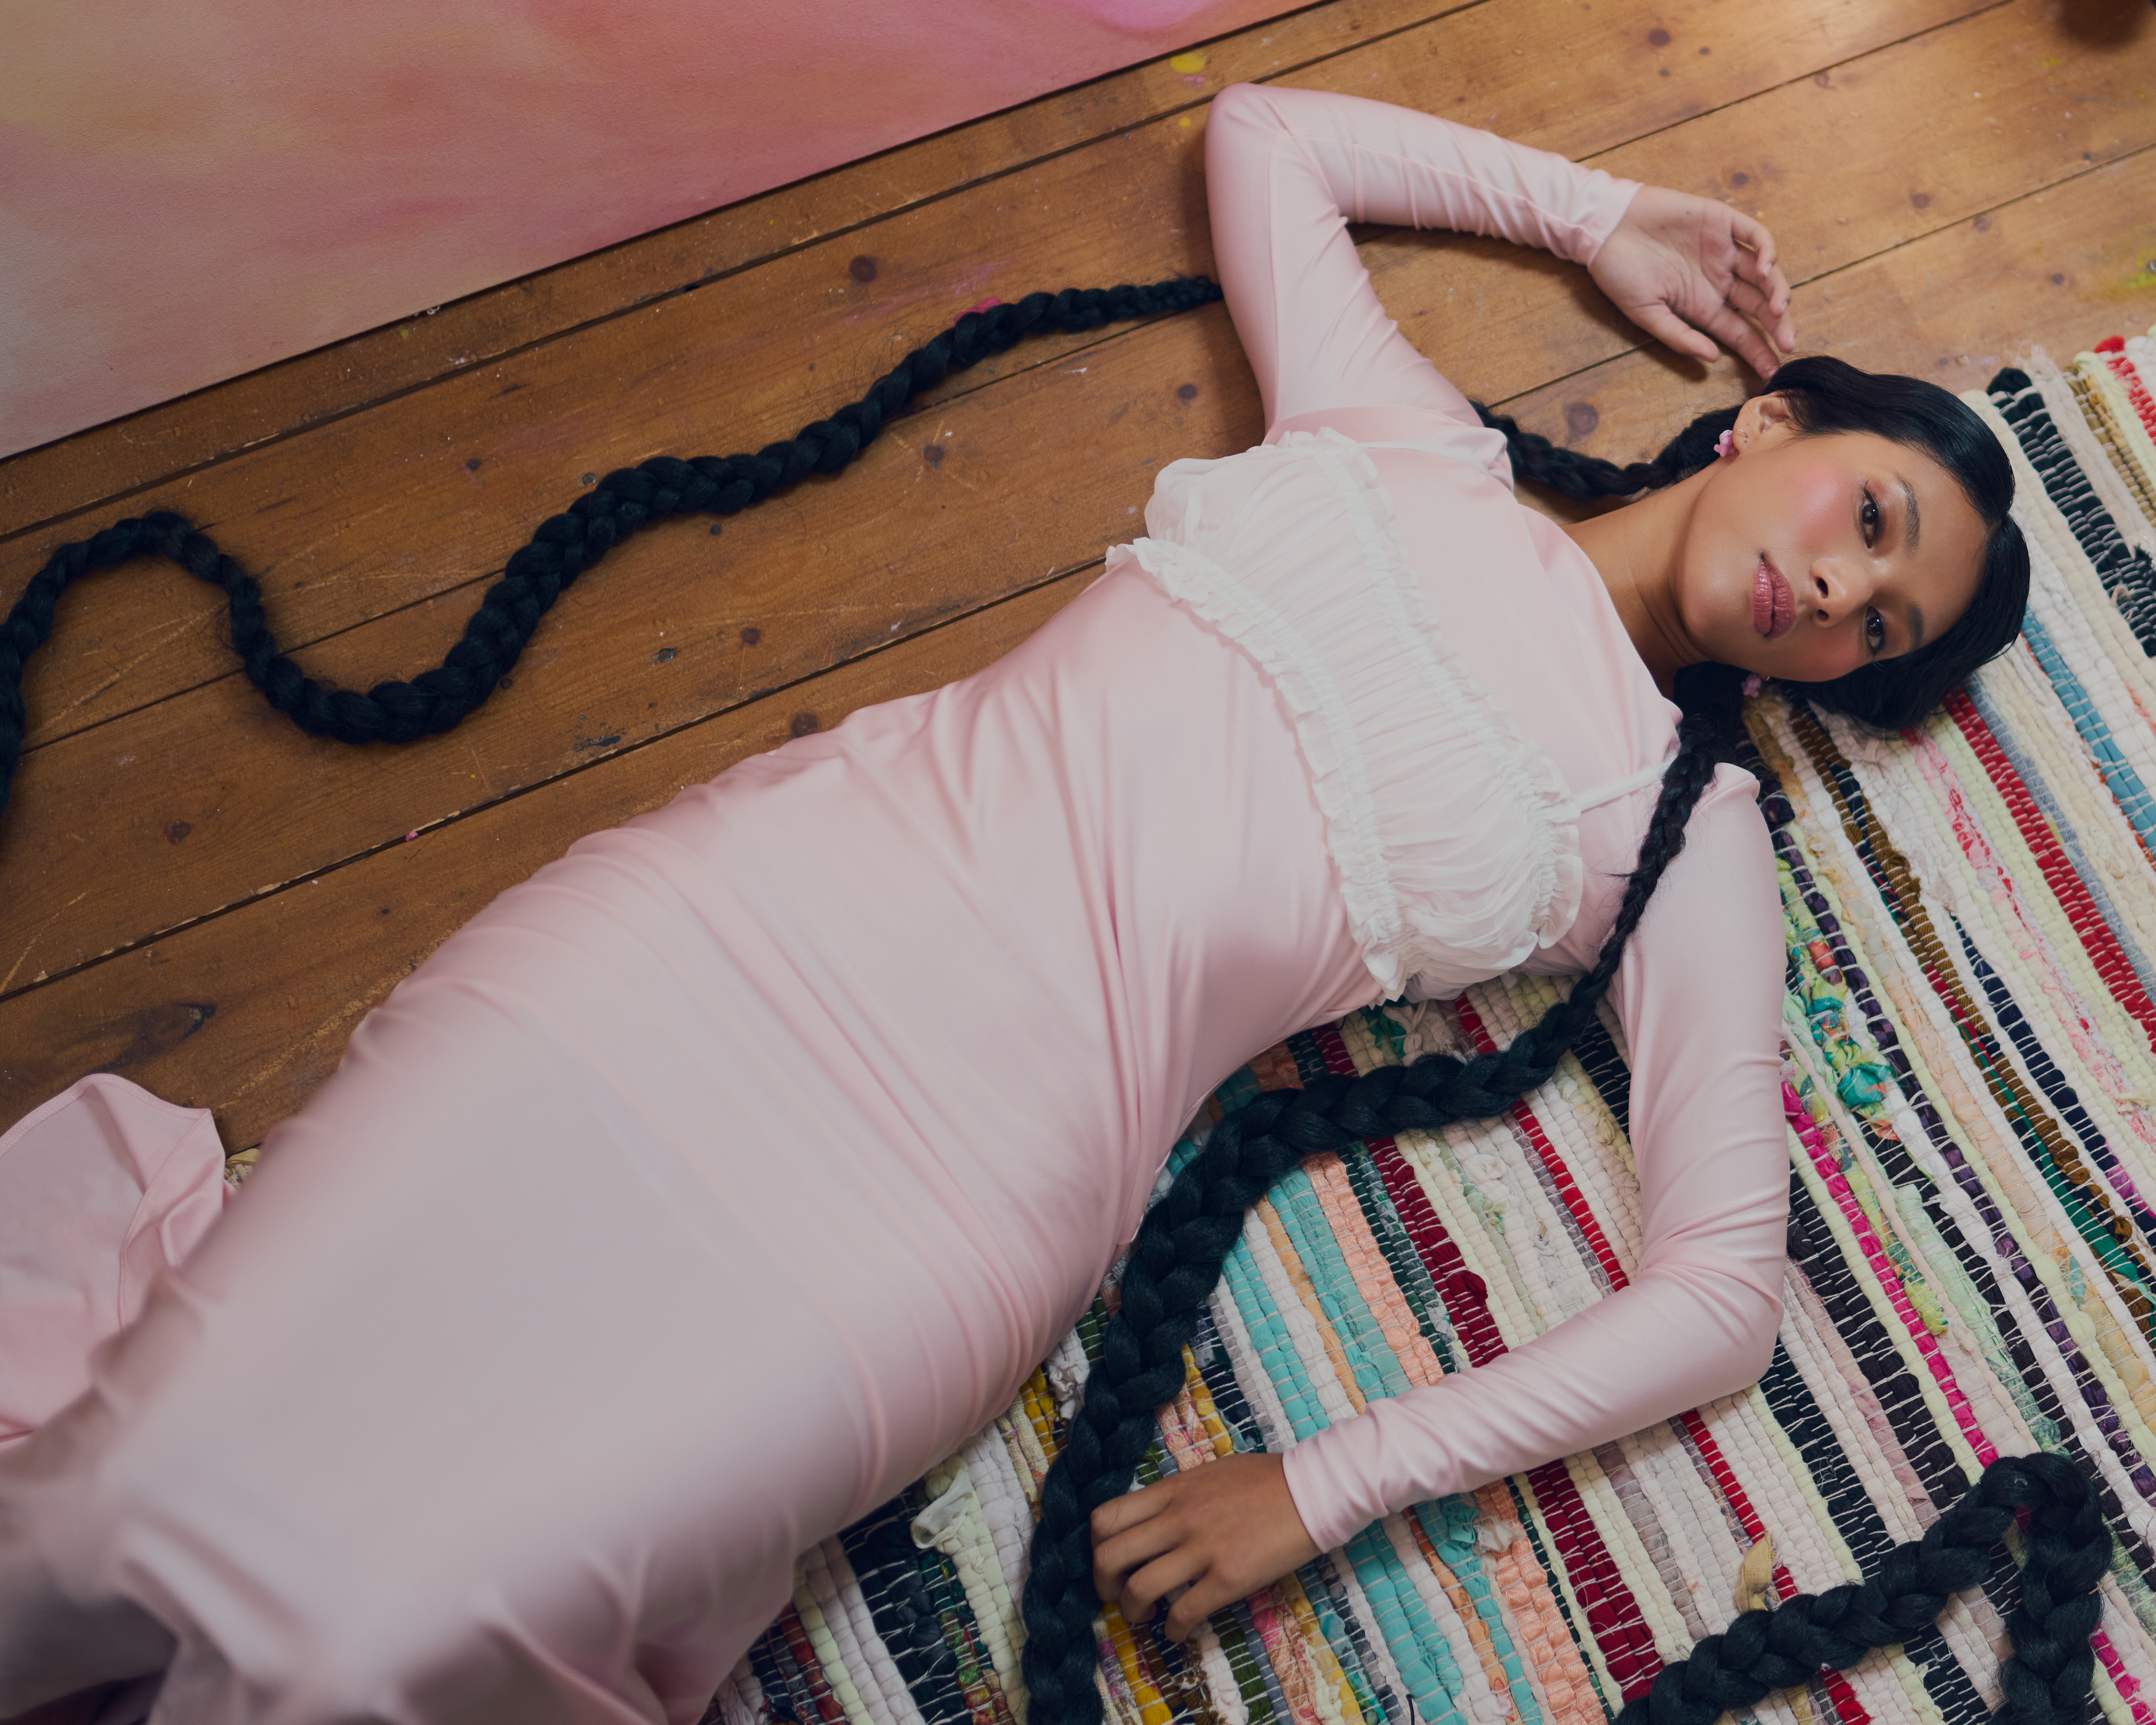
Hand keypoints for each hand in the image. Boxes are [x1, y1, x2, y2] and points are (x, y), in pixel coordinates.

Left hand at [1090, 1452, 1320, 1641]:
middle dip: (1102, 1584)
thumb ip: (1177, 1495)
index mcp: (1170, 1490)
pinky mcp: (1227, 1578)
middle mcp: (1177, 1518)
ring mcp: (1200, 1549)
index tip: (1108, 1560)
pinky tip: (1178, 1630)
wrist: (1312, 1491)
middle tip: (1114, 1595)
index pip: (1106, 1517)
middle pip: (1108, 1556)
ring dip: (1131, 1612)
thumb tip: (1156, 1516)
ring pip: (1138, 1589)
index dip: (1095, 1546)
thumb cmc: (1264, 1479)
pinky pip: (1183, 1613)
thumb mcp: (1208, 1474)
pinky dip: (1172, 1630)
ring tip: (1144, 1615)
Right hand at [1588, 184, 1795, 380]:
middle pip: (1758, 305)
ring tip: (1777, 309)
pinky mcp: (1722, 221)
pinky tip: (1764, 269)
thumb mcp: (1645, 314)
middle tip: (1788, 343)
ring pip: (1763, 273)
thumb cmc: (1619, 273)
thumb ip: (1679, 336)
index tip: (1772, 371)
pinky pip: (1755, 235)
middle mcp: (1718, 280)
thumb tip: (1711, 358)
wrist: (1605, 227)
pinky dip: (1766, 251)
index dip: (1758, 351)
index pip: (1739, 332)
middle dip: (1777, 325)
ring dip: (1777, 291)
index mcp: (1701, 306)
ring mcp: (1722, 251)